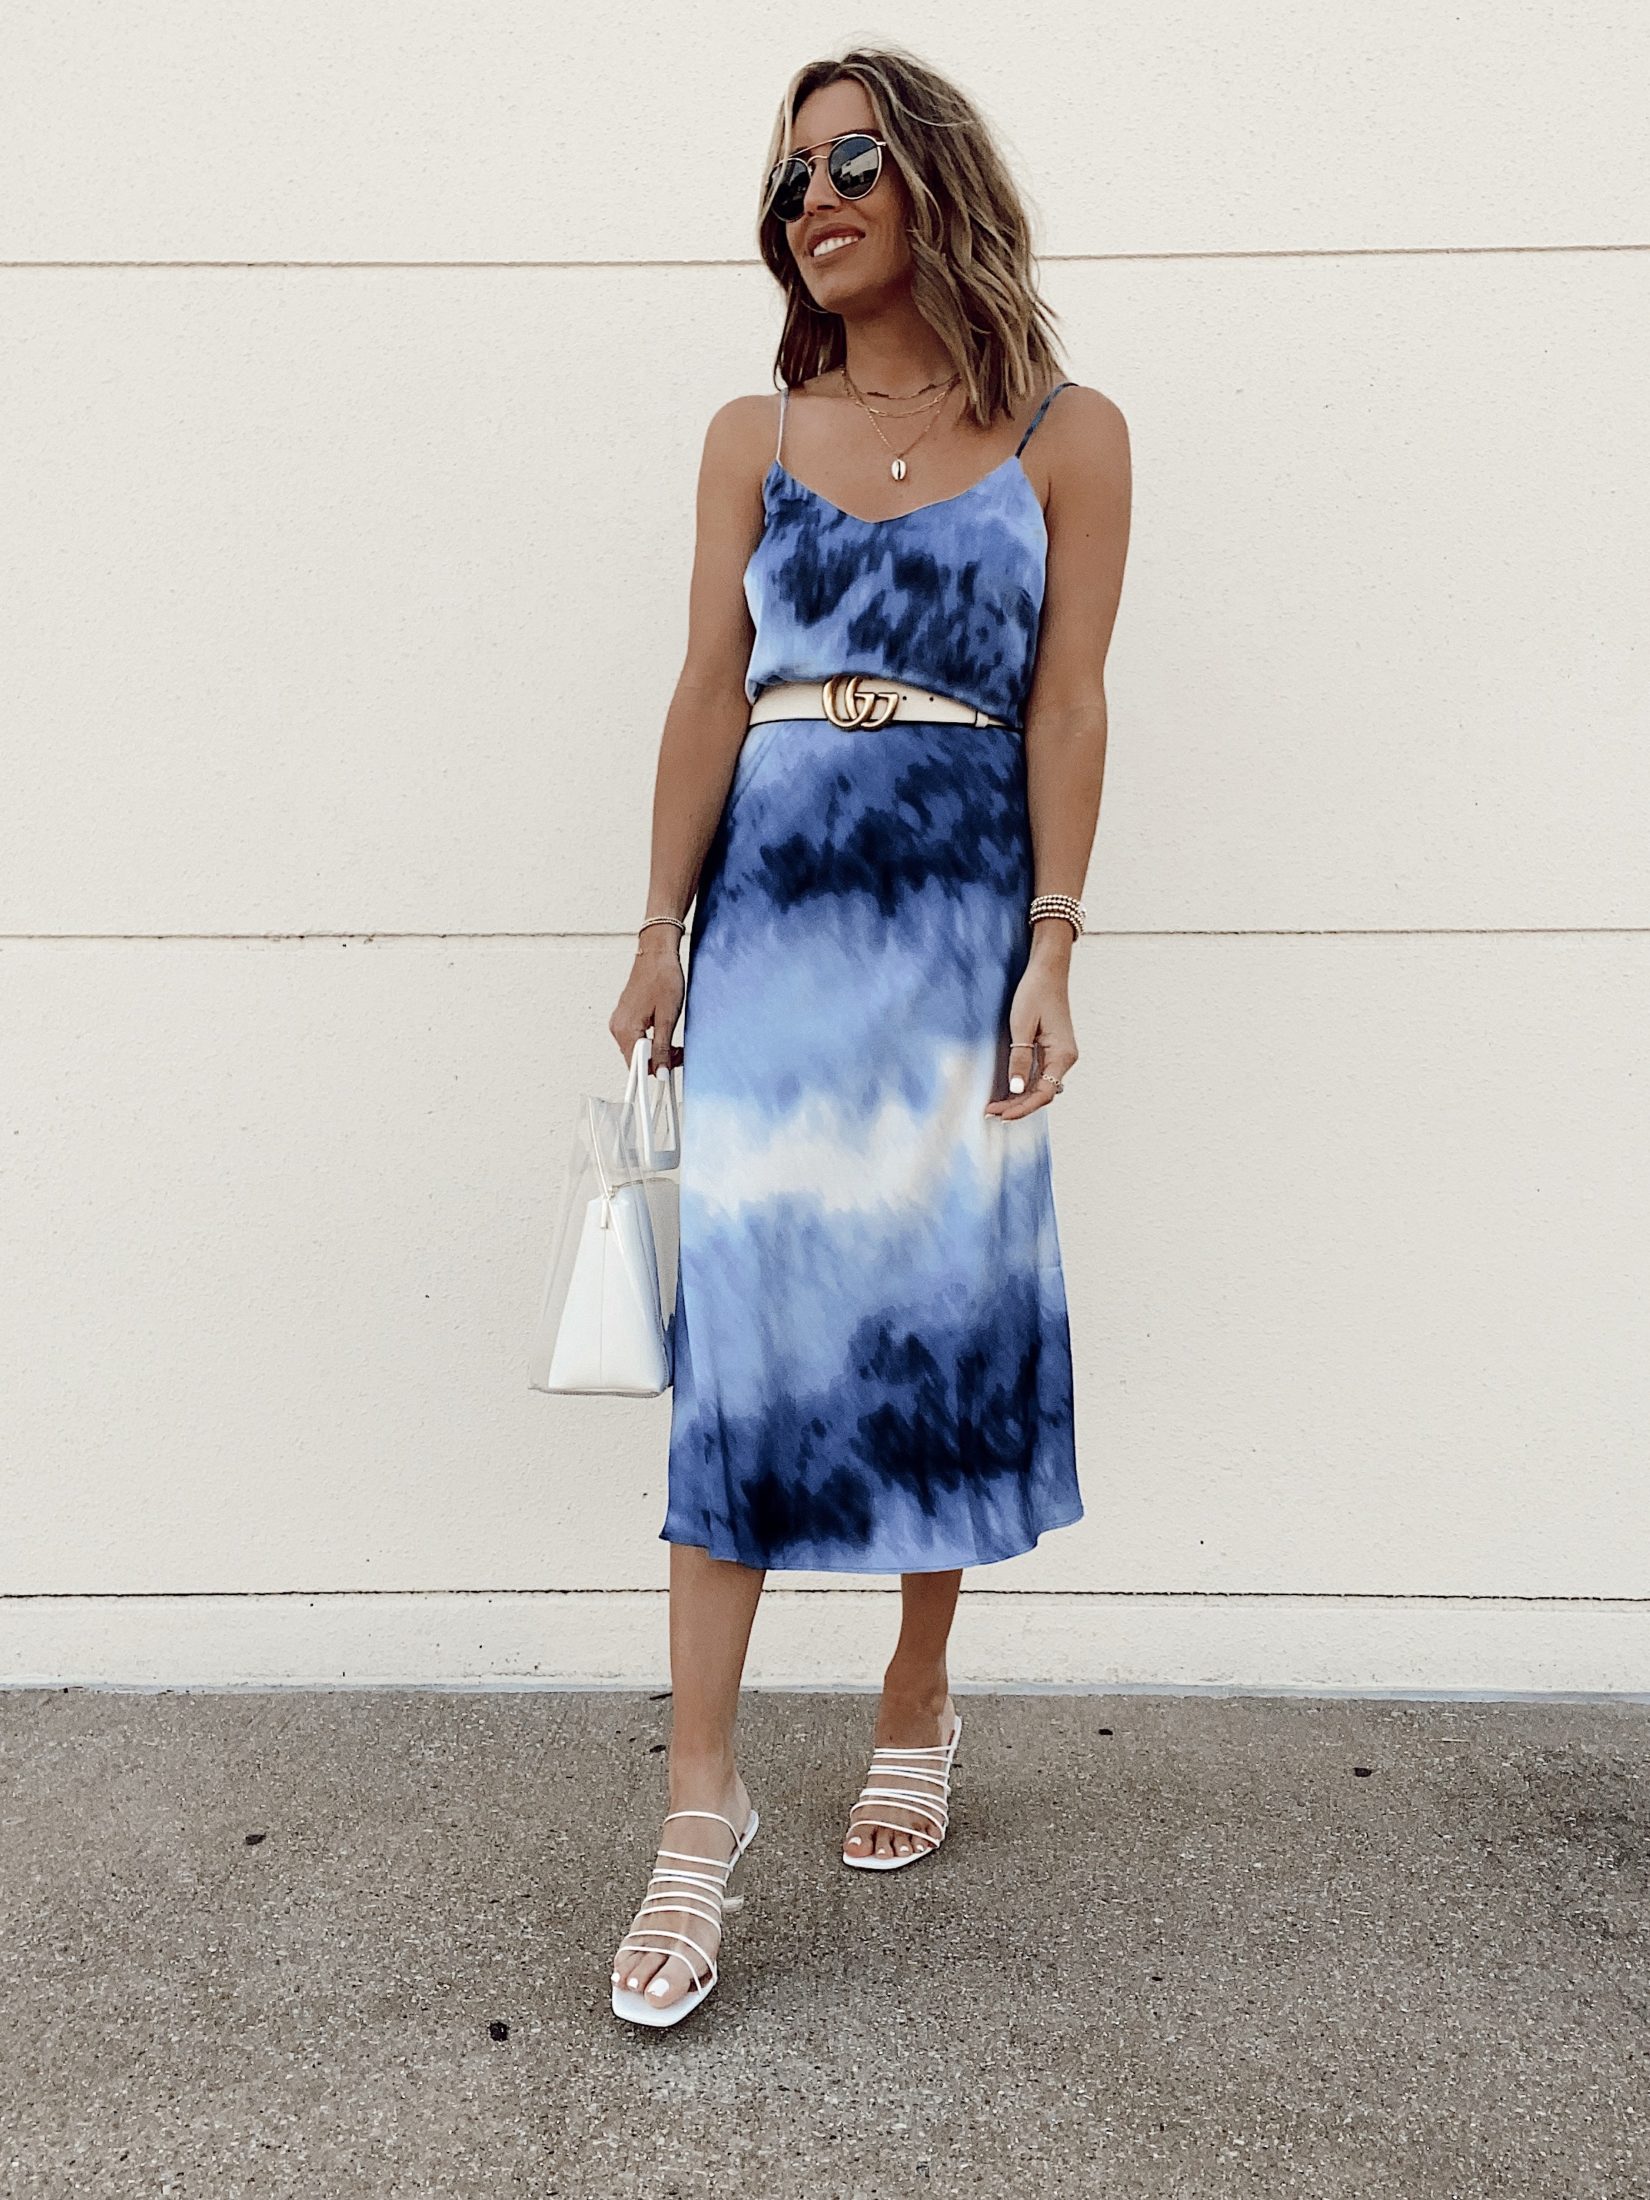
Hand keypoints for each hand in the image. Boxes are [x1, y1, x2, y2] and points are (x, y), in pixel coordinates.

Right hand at [609, 932, 684, 1073]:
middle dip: (659, 1061)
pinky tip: (664, 1035)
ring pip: (638, 1051)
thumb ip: (662, 1048)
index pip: (636, 1067)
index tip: (670, 1074)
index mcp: (625, 1029)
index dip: (655, 1073)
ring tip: (675, 1043)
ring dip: (657, 1052)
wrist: (657, 953)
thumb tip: (661, 1071)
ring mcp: (620, 1022)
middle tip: (679, 1053)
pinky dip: (651, 1042)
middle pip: (636, 1061)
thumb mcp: (668, 1017)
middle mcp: (617, 1028)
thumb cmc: (662, 977)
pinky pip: (637, 1039)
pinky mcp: (625, 1018)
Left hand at [984, 949, 1077, 1118]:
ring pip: (1040, 1087)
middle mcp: (1065, 1058)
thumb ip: (1020, 1059)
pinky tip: (1008, 1091)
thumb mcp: (1022, 1026)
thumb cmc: (1035, 992)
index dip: (1022, 1108)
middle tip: (990, 1113)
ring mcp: (1059, 1055)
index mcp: (1063, 1054)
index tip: (1001, 1114)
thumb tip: (1018, 1090)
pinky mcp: (1052, 1050)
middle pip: (1042, 1094)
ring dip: (1019, 1099)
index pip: (1044, 1093)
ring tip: (995, 1106)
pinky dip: (1024, 1086)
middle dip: (1017, 1107)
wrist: (1047, 970)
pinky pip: (1039, 1076)